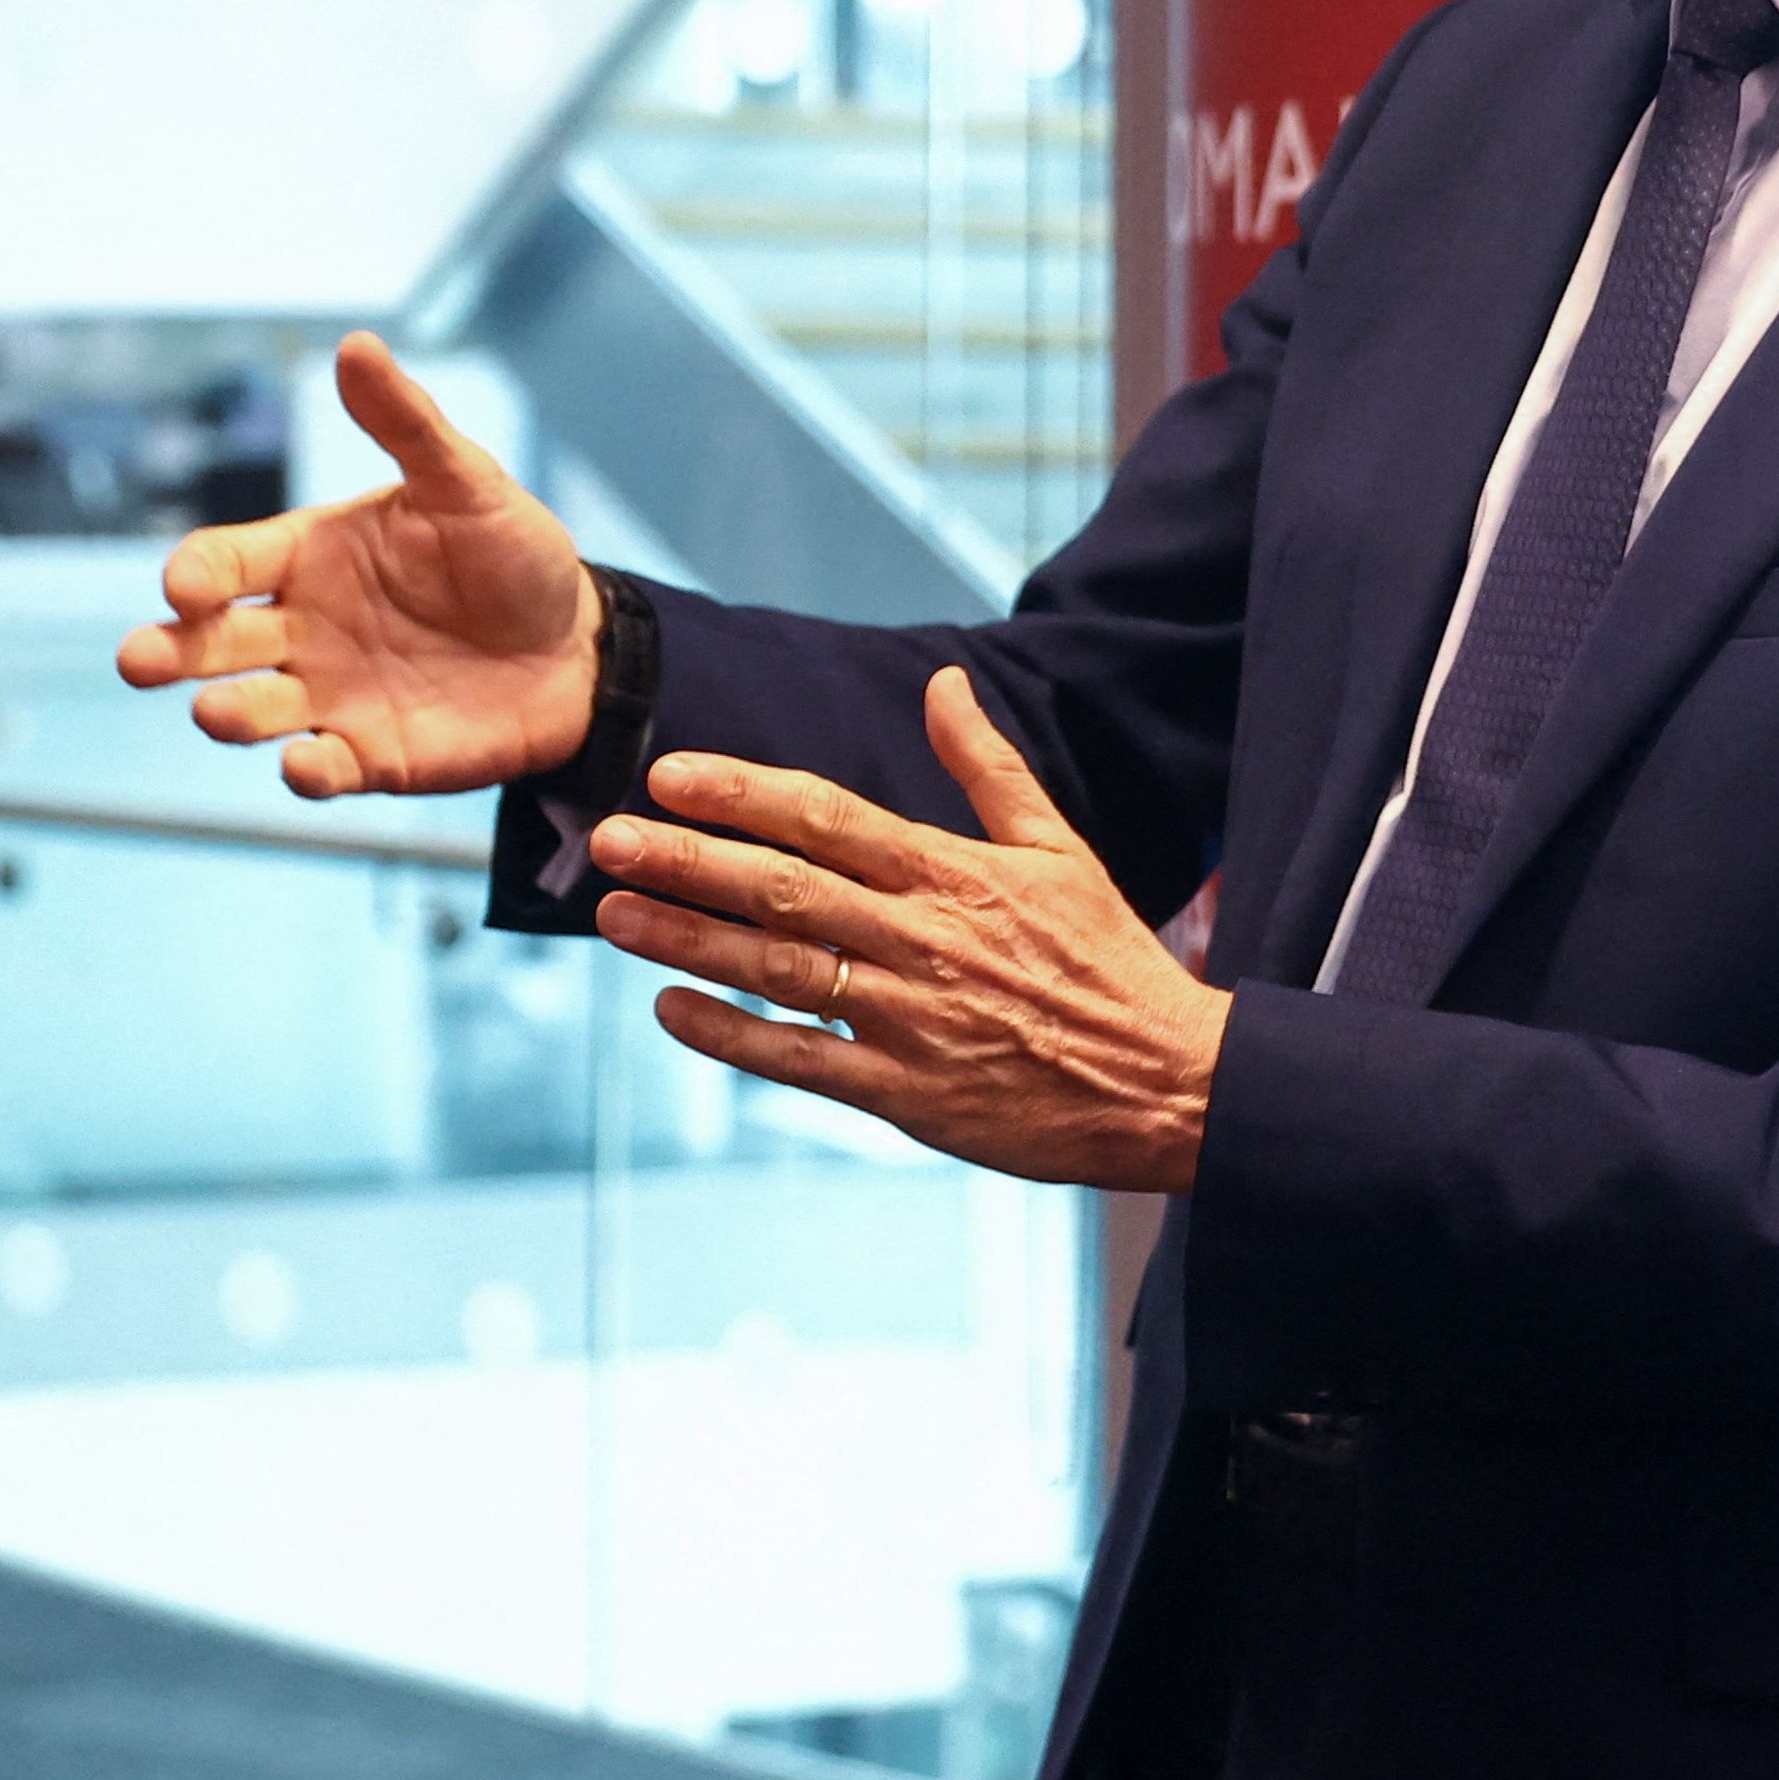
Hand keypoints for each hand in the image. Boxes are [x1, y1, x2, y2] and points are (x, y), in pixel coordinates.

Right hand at [116, 334, 599, 798]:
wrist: (577, 649)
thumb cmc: (513, 554)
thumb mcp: (466, 480)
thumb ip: (406, 423)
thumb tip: (355, 344)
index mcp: (308, 555)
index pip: (226, 560)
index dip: (197, 573)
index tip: (185, 585)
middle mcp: (301, 628)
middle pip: (211, 643)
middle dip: (169, 652)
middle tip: (137, 661)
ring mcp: (329, 696)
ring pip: (253, 709)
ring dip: (228, 713)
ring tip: (213, 713)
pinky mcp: (370, 756)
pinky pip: (323, 768)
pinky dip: (307, 771)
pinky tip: (306, 765)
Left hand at [589, 668, 1224, 1191]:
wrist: (1173, 1085)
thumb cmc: (1109, 961)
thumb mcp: (1060, 848)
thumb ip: (988, 767)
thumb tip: (942, 683)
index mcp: (955, 875)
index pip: (828, 816)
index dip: (742, 793)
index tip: (670, 774)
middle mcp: (924, 940)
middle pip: (785, 888)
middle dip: (687, 859)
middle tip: (605, 837)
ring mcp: (914, 1020)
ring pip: (780, 970)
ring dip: (689, 940)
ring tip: (612, 914)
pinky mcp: (911, 1096)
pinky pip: (804, 1060)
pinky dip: (734, 1035)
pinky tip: (671, 1009)